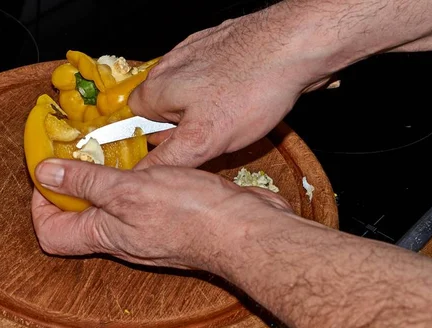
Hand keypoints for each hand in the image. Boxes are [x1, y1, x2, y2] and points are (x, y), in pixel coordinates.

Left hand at [31, 158, 292, 271]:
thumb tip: (45, 175)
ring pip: (111, 204)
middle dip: (73, 181)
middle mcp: (122, 237)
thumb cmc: (192, 214)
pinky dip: (135, 176)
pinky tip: (146, 156)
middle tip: (80, 149)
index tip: (50, 171)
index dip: (42, 203)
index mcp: (106, 235)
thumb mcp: (129, 190)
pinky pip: (139, 197)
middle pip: (79, 215)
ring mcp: (146, 228)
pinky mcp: (169, 216)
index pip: (51, 233)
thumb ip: (86, 183)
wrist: (246, 229)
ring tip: (112, 146)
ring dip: (105, 175)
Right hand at [128, 8, 332, 168]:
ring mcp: (196, 52)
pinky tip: (245, 99)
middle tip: (210, 138)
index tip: (174, 152)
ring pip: (191, 93)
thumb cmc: (251, 88)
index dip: (153, 141)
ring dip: (206, 110)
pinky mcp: (222, 47)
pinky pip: (214, 78)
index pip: (135, 121)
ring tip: (233, 118)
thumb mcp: (203, 140)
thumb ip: (166, 160)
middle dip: (182, 126)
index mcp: (156, 88)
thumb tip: (139, 178)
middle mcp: (171, 66)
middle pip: (164, 108)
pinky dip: (225, 92)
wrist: (296, 46)